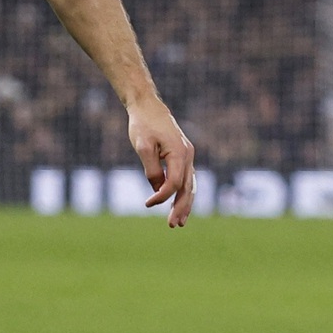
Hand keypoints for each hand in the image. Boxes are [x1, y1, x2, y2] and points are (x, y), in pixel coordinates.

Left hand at [126, 96, 194, 226]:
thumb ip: (152, 169)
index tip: (147, 204)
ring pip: (189, 185)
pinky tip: (177, 204)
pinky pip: (186, 178)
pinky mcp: (182, 155)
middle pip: (188, 188)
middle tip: (174, 225)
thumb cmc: (143, 125)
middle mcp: (188, 155)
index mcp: (180, 153)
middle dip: (181, 208)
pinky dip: (182, 192)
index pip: (174, 183)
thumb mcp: (143, 147)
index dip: (162, 197)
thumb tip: (157, 189)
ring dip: (185, 204)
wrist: (148, 107)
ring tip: (179, 221)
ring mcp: (187, 155)